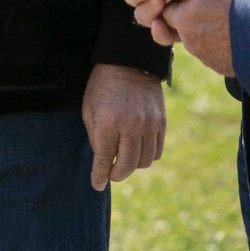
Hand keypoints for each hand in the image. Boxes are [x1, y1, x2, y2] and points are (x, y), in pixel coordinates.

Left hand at [81, 63, 163, 191]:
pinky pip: (157, 151)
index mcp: (107, 123)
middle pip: (127, 165)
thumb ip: (95, 136)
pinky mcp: (161, 123)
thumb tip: (102, 161)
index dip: (100, 175)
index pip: (104, 159)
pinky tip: (137, 152)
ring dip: (133, 166)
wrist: (127, 65)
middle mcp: (130, 126)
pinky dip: (147, 156)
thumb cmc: (101, 88)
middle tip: (110, 175)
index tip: (96, 185)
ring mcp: (148, 125)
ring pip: (144, 161)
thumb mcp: (89, 110)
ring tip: (123, 162)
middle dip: (117, 174)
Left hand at [152, 0, 243, 77]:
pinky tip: (232, 36)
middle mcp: (189, 41)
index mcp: (182, 20)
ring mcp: (205, 56)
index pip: (167, 12)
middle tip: (213, 11)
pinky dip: (219, 47)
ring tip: (226, 22)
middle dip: (190, 20)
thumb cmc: (237, 4)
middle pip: (181, 28)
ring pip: (197, 42)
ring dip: (205, 33)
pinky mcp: (220, 66)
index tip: (195, 0)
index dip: (179, 4)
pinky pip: (213, 55)